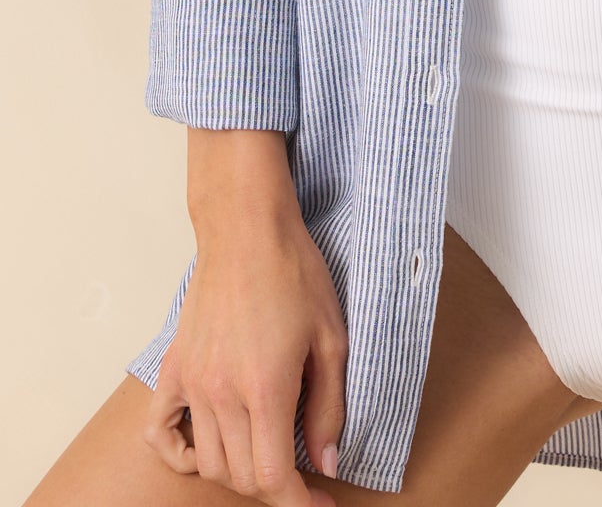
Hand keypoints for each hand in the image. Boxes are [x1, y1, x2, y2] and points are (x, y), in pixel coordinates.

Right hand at [143, 209, 347, 503]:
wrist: (247, 230)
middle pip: (239, 477)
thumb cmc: (294, 273)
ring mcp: (191, 383)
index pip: (271, 478)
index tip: (320, 503)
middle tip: (300, 469)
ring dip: (238, 470)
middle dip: (274, 485)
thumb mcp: (333, 338)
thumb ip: (330, 405)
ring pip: (207, 462)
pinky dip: (181, 453)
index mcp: (265, 388)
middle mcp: (221, 393)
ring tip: (266, 448)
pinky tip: (209, 443)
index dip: (298, 502)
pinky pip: (161, 434)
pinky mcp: (174, 368)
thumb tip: (327, 460)